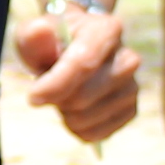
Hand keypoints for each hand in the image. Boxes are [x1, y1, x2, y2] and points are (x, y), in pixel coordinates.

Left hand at [11, 1, 140, 146]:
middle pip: (83, 96)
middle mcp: (127, 59)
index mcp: (107, 30)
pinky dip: (76, 128)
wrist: (74, 49)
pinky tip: (72, 111)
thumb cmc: (52, 42)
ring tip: (62, 96)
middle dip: (56, 99)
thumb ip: (33, 34)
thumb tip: (40, 31)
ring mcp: (131, 86)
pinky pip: (96, 133)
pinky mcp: (130, 110)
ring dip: (64, 113)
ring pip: (87, 118)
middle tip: (47, 88)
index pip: (83, 64)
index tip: (32, 96)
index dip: (55, 85)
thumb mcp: (35, 33)